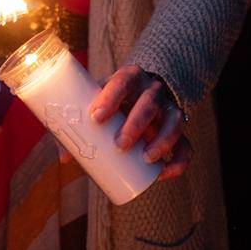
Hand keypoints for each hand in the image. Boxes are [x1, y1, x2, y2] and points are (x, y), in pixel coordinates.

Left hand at [85, 64, 190, 180]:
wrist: (142, 91)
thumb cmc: (111, 100)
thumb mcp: (97, 101)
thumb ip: (78, 125)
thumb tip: (63, 158)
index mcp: (129, 77)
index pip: (122, 82)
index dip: (110, 97)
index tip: (96, 117)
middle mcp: (153, 89)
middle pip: (149, 103)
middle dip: (135, 124)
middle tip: (120, 144)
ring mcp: (170, 108)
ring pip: (173, 122)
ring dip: (162, 141)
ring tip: (146, 158)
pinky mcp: (180, 130)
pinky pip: (187, 145)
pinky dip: (180, 160)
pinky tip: (166, 172)